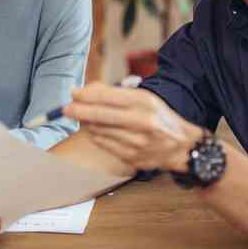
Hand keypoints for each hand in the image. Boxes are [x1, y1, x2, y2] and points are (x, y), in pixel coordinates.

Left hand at [63, 82, 202, 172]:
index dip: (85, 95)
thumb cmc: (158, 117)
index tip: (73, 93)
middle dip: (78, 111)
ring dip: (86, 124)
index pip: (107, 96)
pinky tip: (96, 131)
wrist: (182, 146)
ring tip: (83, 118)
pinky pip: (104, 144)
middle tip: (65, 109)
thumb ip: (114, 93)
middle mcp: (141, 121)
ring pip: (99, 130)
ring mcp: (136, 141)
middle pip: (100, 115)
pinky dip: (96, 136)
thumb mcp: (142, 97)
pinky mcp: (132, 157)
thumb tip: (84, 91)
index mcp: (144, 102)